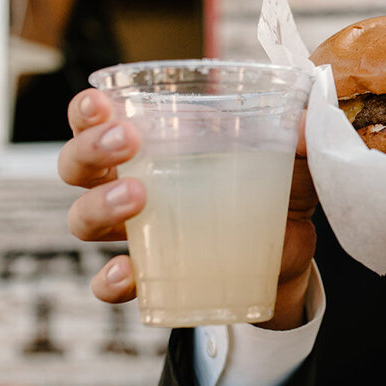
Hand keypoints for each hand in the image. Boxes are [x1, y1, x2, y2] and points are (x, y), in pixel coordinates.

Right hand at [59, 88, 318, 329]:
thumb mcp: (294, 161)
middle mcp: (130, 182)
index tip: (100, 102)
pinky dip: (110, 280)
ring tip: (136, 197)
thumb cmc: (275, 190)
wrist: (288, 258)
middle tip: (126, 142)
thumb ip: (302, 139)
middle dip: (90, 150)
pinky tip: (128, 273)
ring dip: (99, 206)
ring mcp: (135, 231)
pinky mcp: (150, 274)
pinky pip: (109, 283)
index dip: (87, 110)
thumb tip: (308, 125)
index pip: (99, 119)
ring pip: (83, 219)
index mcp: (156, 143)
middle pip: (77, 165)